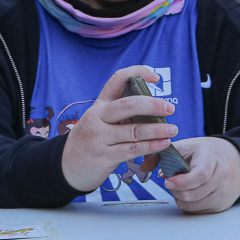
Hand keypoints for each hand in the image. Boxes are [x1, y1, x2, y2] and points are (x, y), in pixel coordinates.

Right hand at [60, 66, 178, 192]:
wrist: (67, 167)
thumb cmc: (91, 140)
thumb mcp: (99, 121)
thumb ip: (120, 113)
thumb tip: (154, 107)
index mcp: (99, 105)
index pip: (117, 80)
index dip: (137, 72)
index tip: (155, 77)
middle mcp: (98, 118)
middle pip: (127, 105)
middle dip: (152, 105)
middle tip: (170, 108)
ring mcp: (99, 138)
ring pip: (134, 130)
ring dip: (157, 130)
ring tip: (172, 130)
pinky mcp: (104, 156)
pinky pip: (133, 149)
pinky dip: (151, 146)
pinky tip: (163, 144)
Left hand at [165, 137, 239, 213]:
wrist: (235, 161)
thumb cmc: (207, 153)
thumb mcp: (187, 146)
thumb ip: (164, 153)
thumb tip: (146, 166)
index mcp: (211, 159)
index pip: (200, 176)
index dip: (182, 182)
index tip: (168, 182)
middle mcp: (221, 177)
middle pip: (192, 194)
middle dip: (176, 190)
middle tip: (172, 181)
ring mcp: (222, 193)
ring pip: (192, 205)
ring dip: (181, 198)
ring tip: (182, 186)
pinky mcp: (221, 205)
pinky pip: (197, 211)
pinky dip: (189, 204)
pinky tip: (191, 192)